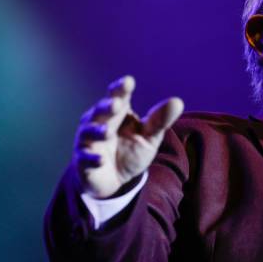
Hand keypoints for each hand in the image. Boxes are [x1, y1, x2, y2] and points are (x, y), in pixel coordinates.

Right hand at [72, 76, 183, 197]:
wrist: (114, 179)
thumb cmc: (130, 150)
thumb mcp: (149, 136)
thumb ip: (160, 120)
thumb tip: (178, 101)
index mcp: (118, 112)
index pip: (118, 96)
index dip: (121, 89)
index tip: (129, 82)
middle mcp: (99, 122)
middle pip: (101, 111)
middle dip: (108, 107)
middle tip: (117, 104)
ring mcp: (89, 141)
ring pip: (89, 132)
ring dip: (97, 131)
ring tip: (107, 132)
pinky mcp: (84, 161)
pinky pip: (86, 159)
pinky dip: (92, 159)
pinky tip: (101, 160)